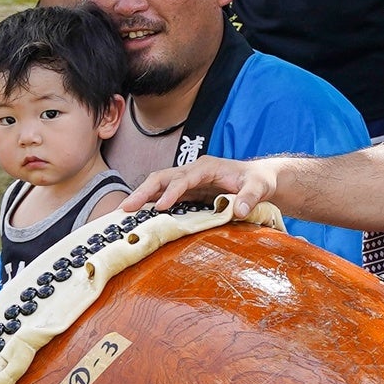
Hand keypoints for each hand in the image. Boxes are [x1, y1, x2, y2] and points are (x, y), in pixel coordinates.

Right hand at [131, 153, 266, 215]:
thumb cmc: (259, 181)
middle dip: (143, 192)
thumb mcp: (260, 187)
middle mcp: (193, 171)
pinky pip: (163, 196)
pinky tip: (138, 216)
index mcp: (207, 167)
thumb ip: (250, 197)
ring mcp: (187, 181)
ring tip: (123, 213)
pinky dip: (149, 204)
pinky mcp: (186, 192)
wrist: (259, 179)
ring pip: (158, 186)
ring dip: (141, 198)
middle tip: (126, 208)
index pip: (184, 178)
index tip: (160, 207)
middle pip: (162, 178)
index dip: (171, 192)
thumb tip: (240, 210)